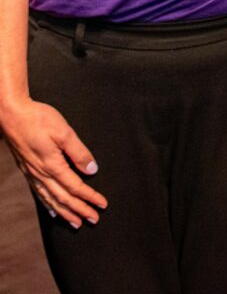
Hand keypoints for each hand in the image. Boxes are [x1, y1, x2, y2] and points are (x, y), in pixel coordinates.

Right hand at [2, 99, 106, 226]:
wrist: (12, 115)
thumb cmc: (38, 119)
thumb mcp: (64, 132)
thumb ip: (79, 152)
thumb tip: (92, 170)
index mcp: (52, 165)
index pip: (75, 187)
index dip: (90, 197)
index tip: (102, 205)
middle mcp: (41, 174)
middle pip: (63, 198)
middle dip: (79, 210)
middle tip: (93, 220)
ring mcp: (33, 174)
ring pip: (51, 200)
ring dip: (65, 212)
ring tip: (75, 223)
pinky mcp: (28, 171)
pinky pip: (40, 194)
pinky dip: (48, 205)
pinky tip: (52, 211)